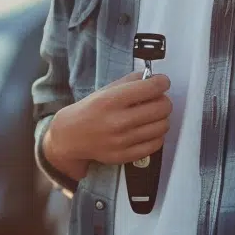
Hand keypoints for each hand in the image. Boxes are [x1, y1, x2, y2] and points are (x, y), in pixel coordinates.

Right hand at [44, 72, 171, 180]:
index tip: (162, 82)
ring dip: (161, 118)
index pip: (151, 88)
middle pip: (162, 107)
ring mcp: (123, 141)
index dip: (162, 82)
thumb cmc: (89, 111)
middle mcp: (118, 121)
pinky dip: (157, 135)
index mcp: (112, 100)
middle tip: (157, 100)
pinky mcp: (126, 156)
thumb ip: (131, 81)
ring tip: (152, 115)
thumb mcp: (106, 90)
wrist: (70, 137)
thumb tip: (154, 78)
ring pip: (162, 126)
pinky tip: (148, 129)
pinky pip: (156, 144)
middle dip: (164, 100)